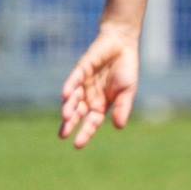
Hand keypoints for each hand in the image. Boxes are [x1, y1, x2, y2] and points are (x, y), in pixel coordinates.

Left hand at [59, 23, 140, 148]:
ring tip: (66, 116)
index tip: (77, 145)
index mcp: (101, 104)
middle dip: (70, 124)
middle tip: (63, 135)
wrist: (123, 45)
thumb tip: (118, 127)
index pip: (91, 121)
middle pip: (77, 113)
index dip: (85, 132)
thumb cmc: (126, 69)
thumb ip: (122, 108)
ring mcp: (83, 83)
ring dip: (69, 107)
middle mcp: (89, 96)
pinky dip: (70, 87)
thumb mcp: (127, 92)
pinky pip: (74, 79)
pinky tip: (66, 95)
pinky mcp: (81, 69)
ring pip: (73, 98)